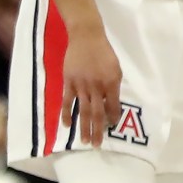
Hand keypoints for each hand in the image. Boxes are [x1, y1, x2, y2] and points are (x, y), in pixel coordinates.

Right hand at [63, 26, 124, 144]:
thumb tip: (110, 103)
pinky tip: (67, 125)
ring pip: (83, 110)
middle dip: (98, 130)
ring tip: (84, 141)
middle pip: (98, 113)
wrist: (86, 38)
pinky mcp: (69, 82)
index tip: (111, 127)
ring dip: (83, 127)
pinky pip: (68, 101)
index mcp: (111, 83)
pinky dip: (67, 114)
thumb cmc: (104, 53)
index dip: (113, 118)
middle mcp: (97, 86)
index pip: (113, 106)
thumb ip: (113, 86)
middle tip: (97, 145)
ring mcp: (81, 85)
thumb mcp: (116, 69)